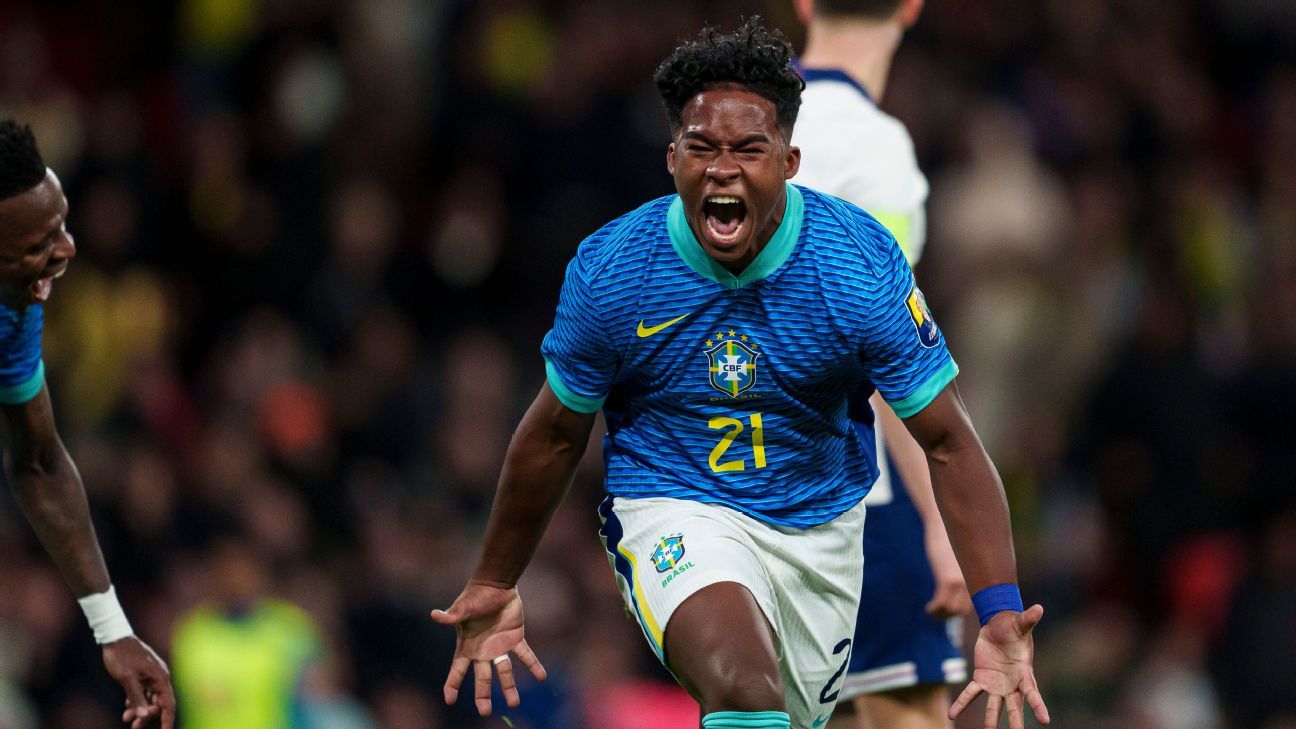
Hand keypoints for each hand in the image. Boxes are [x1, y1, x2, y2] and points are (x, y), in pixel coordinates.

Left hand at [102, 636, 174, 728]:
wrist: (114, 637)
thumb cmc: (122, 656)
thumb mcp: (127, 679)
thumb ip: (137, 698)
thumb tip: (143, 716)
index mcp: (160, 678)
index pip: (168, 704)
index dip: (167, 720)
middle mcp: (159, 678)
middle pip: (159, 703)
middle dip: (148, 717)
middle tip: (134, 728)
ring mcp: (151, 676)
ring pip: (150, 699)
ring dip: (140, 710)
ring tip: (126, 719)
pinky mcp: (143, 675)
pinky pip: (144, 693)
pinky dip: (136, 701)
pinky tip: (127, 708)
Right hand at [431, 582, 547, 716]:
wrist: (495, 585)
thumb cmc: (475, 596)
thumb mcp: (463, 607)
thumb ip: (451, 615)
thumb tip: (434, 615)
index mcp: (467, 647)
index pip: (457, 670)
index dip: (452, 685)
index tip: (450, 700)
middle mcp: (483, 651)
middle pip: (482, 678)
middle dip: (483, 695)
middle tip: (485, 712)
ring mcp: (500, 646)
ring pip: (505, 672)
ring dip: (509, 688)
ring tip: (514, 703)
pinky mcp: (516, 638)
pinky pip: (526, 655)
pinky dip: (534, 666)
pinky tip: (542, 677)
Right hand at [924, 528, 971, 618]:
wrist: (941, 524)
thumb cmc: (952, 540)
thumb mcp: (964, 558)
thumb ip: (968, 573)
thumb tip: (968, 586)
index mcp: (981, 578)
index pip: (980, 605)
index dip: (966, 612)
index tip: (954, 613)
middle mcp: (974, 581)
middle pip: (965, 610)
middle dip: (952, 615)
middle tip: (940, 612)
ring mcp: (961, 581)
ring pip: (955, 611)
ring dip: (943, 615)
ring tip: (934, 610)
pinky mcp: (947, 579)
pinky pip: (942, 603)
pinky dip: (934, 610)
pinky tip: (929, 608)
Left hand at [949, 605, 1049, 728]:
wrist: (999, 626)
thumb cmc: (1014, 626)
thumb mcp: (1021, 623)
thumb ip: (1029, 619)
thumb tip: (1039, 608)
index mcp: (1025, 673)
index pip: (1033, 692)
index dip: (1039, 706)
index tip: (1045, 721)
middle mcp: (1012, 684)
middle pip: (1015, 706)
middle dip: (1016, 721)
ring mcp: (997, 684)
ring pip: (994, 705)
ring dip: (990, 719)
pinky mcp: (982, 679)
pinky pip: (971, 693)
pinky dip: (962, 704)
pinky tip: (952, 715)